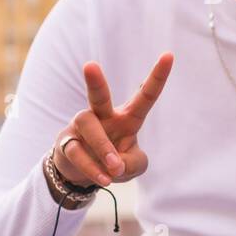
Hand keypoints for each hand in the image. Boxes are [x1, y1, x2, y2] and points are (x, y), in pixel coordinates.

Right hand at [52, 53, 172, 188]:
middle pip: (99, 96)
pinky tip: (104, 179)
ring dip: (104, 148)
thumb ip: (134, 163)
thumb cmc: (115, 162)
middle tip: (90, 65)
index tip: (169, 55)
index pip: (145, 95)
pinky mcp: (67, 143)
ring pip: (89, 127)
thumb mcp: (135, 165)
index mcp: (128, 117)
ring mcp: (82, 128)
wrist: (83, 174)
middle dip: (96, 81)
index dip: (158, 77)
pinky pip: (78, 153)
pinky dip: (93, 168)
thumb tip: (116, 165)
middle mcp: (103, 116)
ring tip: (115, 168)